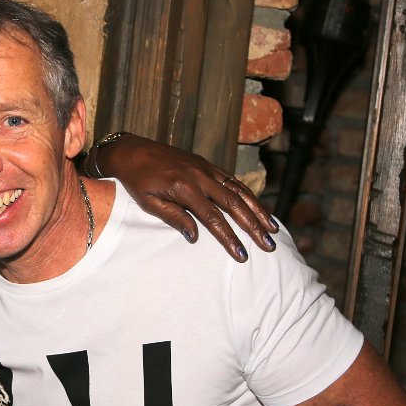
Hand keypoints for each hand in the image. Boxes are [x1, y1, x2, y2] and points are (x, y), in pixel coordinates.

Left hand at [90, 133, 277, 261]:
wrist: (132, 151)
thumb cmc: (137, 181)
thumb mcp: (149, 203)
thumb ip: (174, 218)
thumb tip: (195, 238)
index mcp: (184, 188)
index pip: (213, 218)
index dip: (229, 238)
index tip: (242, 255)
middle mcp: (200, 176)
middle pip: (233, 204)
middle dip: (253, 226)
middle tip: (268, 245)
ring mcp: (206, 168)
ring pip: (239, 190)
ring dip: (258, 210)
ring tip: (273, 229)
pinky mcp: (207, 164)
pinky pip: (232, 180)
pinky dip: (248, 194)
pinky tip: (258, 207)